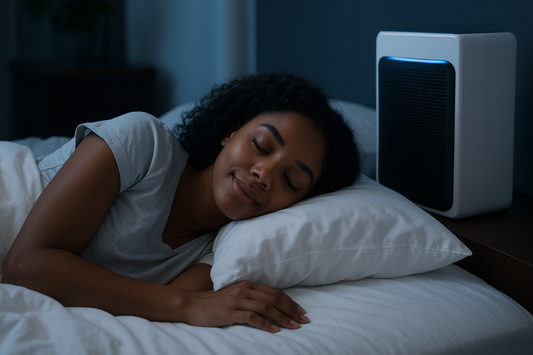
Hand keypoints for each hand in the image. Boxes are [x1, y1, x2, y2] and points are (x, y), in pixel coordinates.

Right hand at [185, 281, 308, 331]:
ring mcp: (237, 301)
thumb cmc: (215, 303)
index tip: (301, 311)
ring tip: (293, 326)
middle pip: (273, 299)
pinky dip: (265, 324)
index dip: (289, 301)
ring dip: (282, 317)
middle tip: (303, 320)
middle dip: (290, 310)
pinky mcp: (230, 312)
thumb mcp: (235, 295)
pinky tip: (274, 330)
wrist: (192, 305)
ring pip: (266, 307)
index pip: (274, 292)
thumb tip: (272, 305)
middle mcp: (244, 290)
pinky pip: (251, 317)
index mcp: (247, 284)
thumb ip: (251, 297)